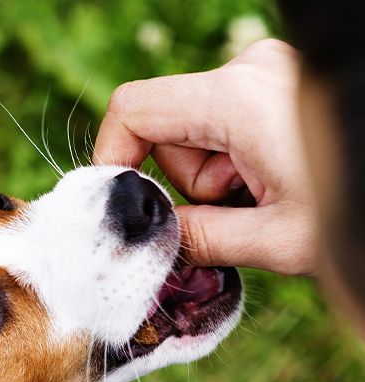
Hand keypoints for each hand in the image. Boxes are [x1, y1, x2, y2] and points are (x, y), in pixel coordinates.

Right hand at [94, 39, 316, 275]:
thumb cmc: (355, 209)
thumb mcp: (271, 239)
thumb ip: (198, 238)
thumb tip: (151, 238)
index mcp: (237, 97)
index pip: (136, 108)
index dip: (112, 155)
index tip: (120, 200)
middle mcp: (249, 70)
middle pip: (170, 130)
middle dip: (189, 181)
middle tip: (240, 210)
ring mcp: (267, 73)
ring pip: (200, 132)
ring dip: (218, 177)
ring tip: (269, 198)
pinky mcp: (278, 85)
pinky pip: (228, 125)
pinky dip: (238, 162)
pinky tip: (277, 182)